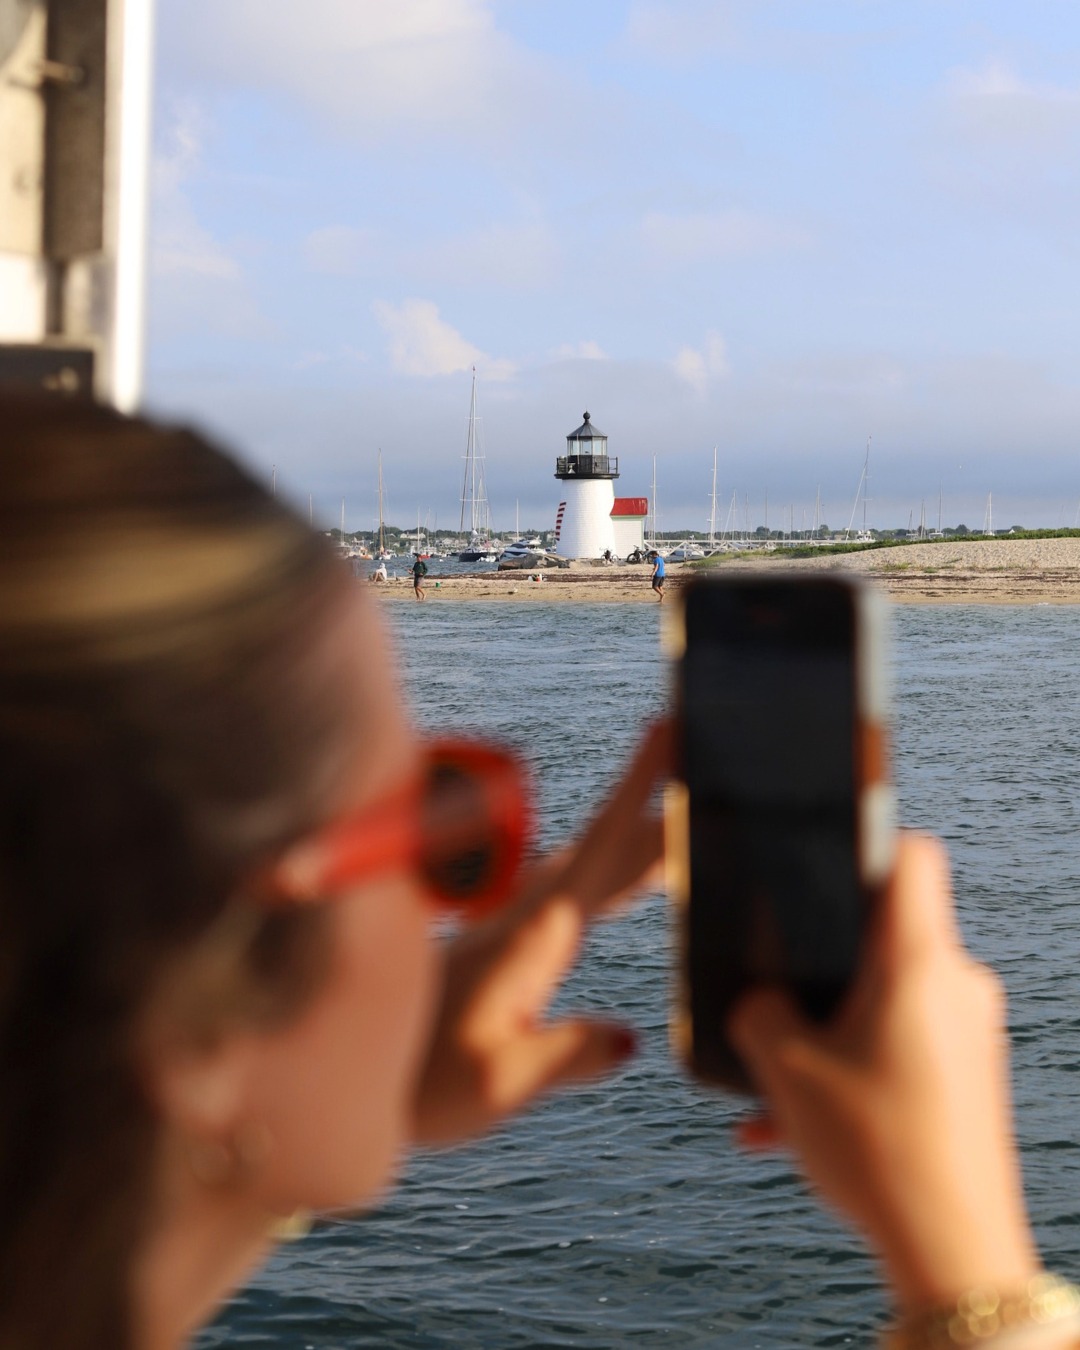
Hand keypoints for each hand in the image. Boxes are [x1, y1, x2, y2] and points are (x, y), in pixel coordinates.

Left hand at [409, 722, 667, 1146]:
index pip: (601, 849)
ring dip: (634, 838)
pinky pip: (568, 891)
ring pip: (587, 866)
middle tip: (709, 764)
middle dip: (658, 807)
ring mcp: (510, 929)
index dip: (638, 790)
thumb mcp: (500, 1082)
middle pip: (606, 849)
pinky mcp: (500, 947)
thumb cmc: (420, 1085)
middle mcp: (525, 920)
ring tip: (682, 821)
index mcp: (534, 938)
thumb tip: (630, 1038)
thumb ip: (567, 1056)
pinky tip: (610, 875)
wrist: (349, 1075)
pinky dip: (604, 872)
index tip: (667, 730)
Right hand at [729, 834, 1040, 1310]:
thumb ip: (758, 1013)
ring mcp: (968, 1035)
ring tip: (772, 1079)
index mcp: (918, 962)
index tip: (818, 858)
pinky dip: (847, 1074)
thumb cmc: (877, 1150)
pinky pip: (897, 1053)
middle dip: (821, 964)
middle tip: (773, 990)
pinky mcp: (968, 1080)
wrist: (954, 1257)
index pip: (912, 857)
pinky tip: (787, 1127)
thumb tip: (759, 1001)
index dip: (865, 842)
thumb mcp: (786, 1070)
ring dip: (825, 1032)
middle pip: (885, 937)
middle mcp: (956, 987)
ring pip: (882, 1005)